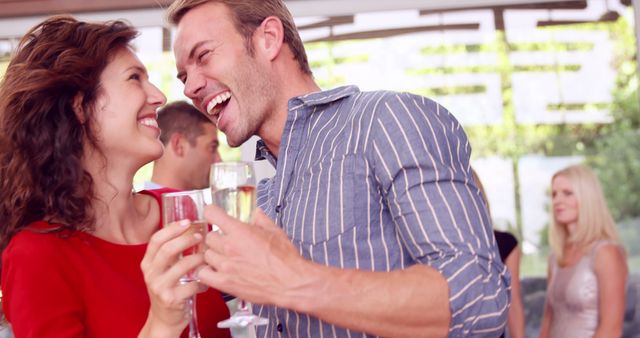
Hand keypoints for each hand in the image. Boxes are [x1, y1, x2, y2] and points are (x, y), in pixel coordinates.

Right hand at [139, 219, 204, 334]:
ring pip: (181, 266)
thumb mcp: (163, 269)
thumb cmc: (168, 288)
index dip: (172, 229)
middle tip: (200, 236)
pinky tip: (206, 280)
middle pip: (167, 250)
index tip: (187, 222)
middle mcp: (150, 274)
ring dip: (197, 259)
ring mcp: (159, 287)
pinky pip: (191, 285)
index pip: (156, 240)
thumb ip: (171, 252)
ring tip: (206, 257)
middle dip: (186, 239)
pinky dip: (202, 281)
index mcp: (148, 263)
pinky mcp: (171, 299)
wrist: (164, 318)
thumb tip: (189, 228)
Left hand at [197, 206, 310, 306]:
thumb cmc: (285, 258)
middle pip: (209, 237)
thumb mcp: (275, 232)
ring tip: (225, 258)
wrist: (289, 282)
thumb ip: (262, 220)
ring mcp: (225, 266)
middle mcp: (229, 247)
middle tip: (227, 242)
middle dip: (218, 237)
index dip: (212, 212)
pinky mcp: (225, 283)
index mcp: (240, 231)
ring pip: (206, 255)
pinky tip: (216, 271)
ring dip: (214, 254)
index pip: (212, 214)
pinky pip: (203, 274)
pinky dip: (207, 271)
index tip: (214, 215)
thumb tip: (256, 213)